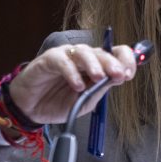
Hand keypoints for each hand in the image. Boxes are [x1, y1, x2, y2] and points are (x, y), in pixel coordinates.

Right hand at [6, 43, 136, 124]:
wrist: (31, 109)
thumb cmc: (59, 103)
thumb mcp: (86, 102)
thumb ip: (101, 89)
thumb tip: (119, 78)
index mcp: (97, 66)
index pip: (116, 54)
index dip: (126, 60)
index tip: (129, 74)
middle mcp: (84, 58)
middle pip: (103, 52)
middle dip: (113, 63)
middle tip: (119, 75)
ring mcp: (67, 56)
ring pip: (84, 52)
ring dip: (94, 64)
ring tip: (98, 78)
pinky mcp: (49, 59)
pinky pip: (63, 61)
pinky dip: (71, 72)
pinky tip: (76, 85)